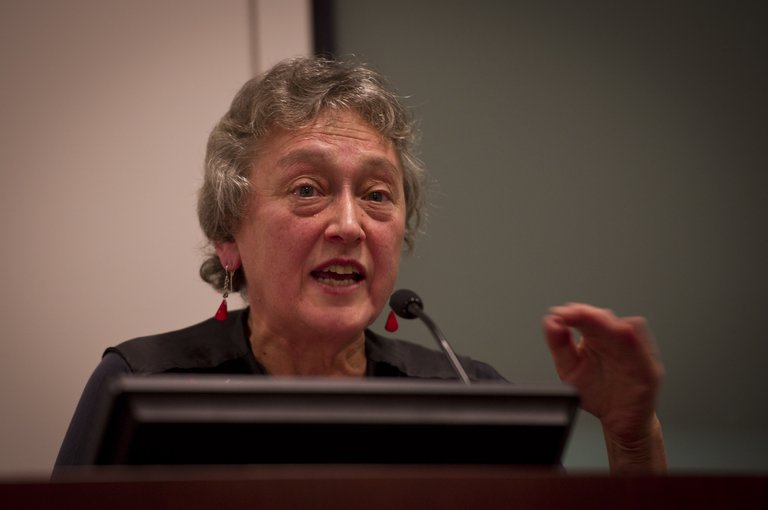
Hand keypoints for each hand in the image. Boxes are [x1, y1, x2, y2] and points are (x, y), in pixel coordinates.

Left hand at [543, 303, 666, 471]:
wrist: (619, 421)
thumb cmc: (596, 393)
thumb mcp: (569, 369)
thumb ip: (559, 346)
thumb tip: (551, 321)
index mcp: (596, 337)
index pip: (586, 317)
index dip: (573, 312)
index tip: (559, 313)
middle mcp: (615, 342)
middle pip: (606, 319)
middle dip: (589, 314)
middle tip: (572, 314)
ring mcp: (633, 354)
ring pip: (627, 331)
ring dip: (611, 324)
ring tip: (594, 320)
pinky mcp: (647, 370)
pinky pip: (644, 354)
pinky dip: (634, 343)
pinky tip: (623, 333)